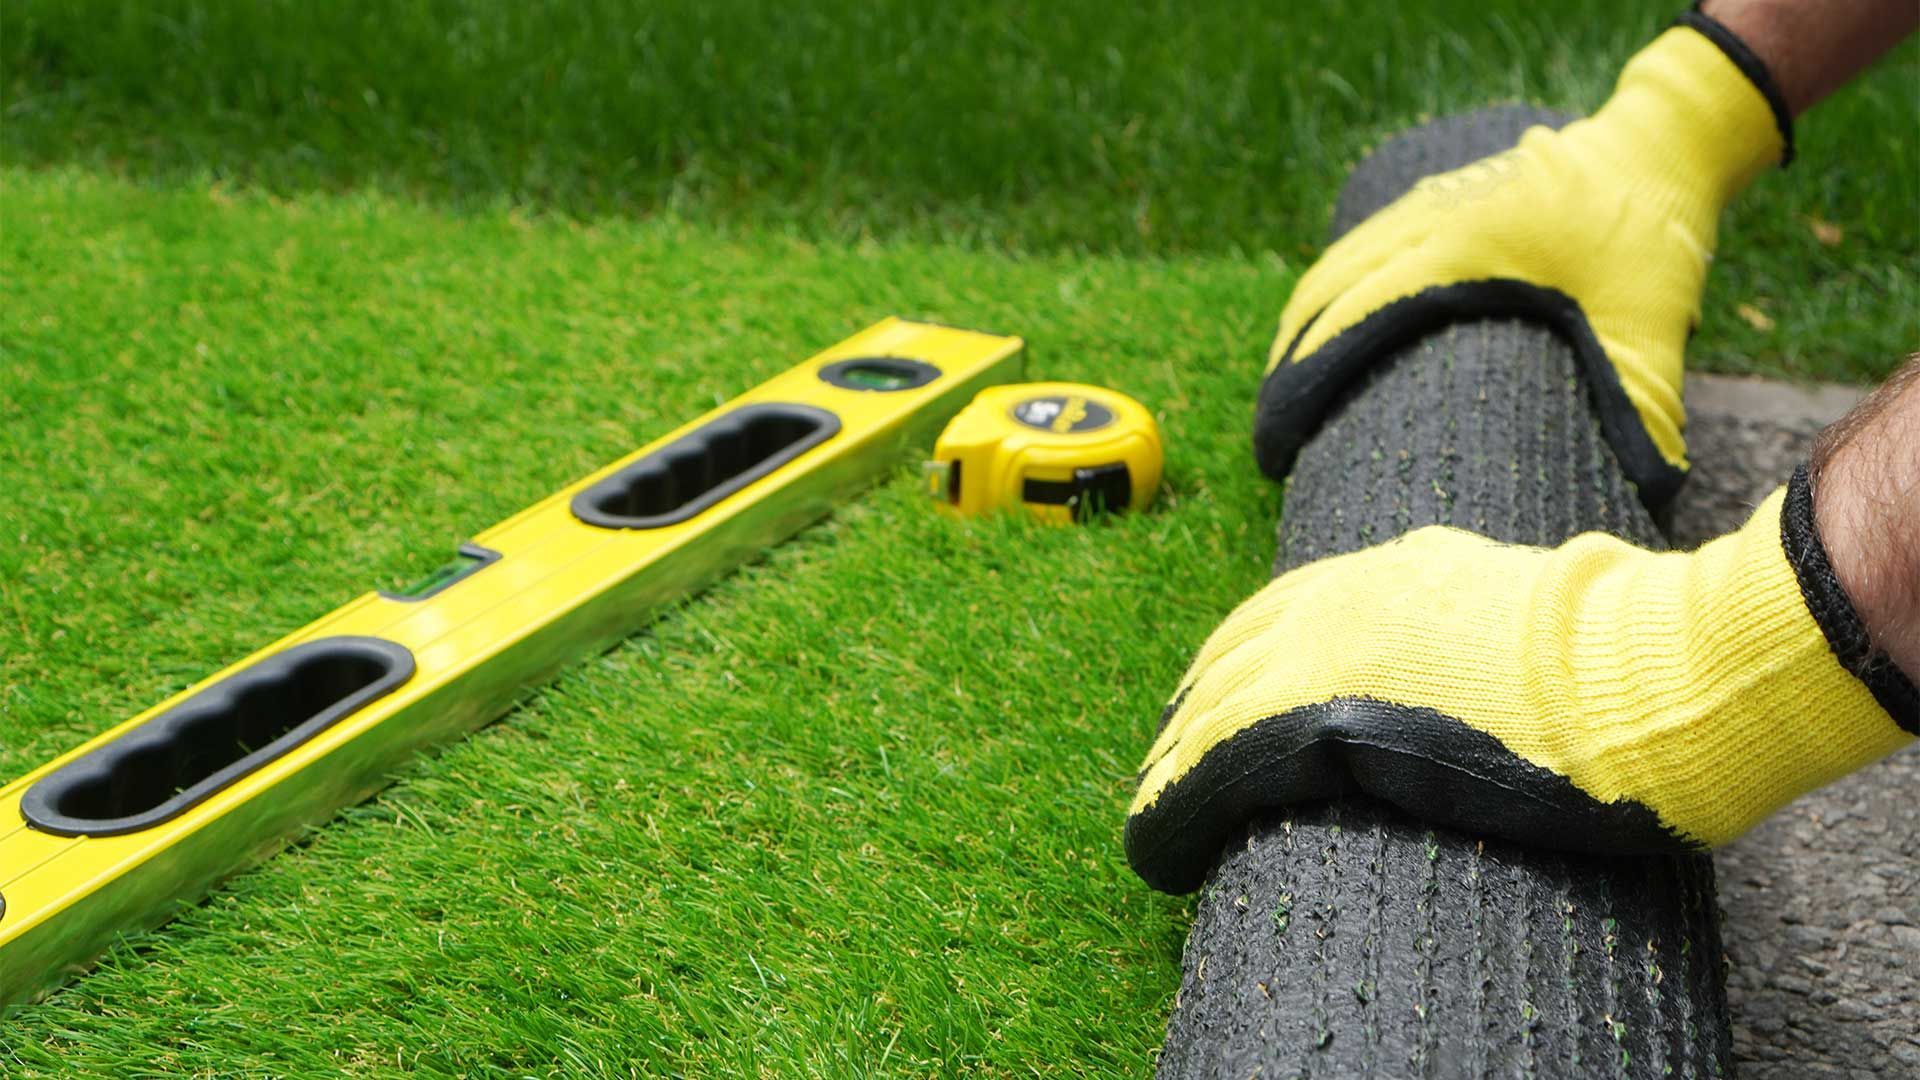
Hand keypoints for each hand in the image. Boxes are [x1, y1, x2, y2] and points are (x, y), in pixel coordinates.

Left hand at [1125, 470, 1914, 893]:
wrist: (1642, 665)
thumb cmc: (1616, 640)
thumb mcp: (1519, 592)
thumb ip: (1466, 598)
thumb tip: (1478, 611)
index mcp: (1386, 572)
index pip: (1277, 617)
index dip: (1239, 666)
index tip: (1217, 704)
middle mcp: (1336, 599)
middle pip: (1228, 659)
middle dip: (1196, 713)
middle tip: (1171, 762)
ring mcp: (1320, 654)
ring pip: (1210, 711)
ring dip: (1175, 765)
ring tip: (1152, 812)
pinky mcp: (1315, 717)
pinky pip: (1215, 760)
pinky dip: (1177, 800)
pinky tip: (1155, 838)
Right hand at [1255, 23, 1788, 508]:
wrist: (1660, 145)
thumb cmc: (1653, 240)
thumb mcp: (1651, 330)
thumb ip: (1642, 409)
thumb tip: (1647, 492)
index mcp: (1467, 250)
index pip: (1358, 313)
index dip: (1309, 377)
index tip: (1282, 436)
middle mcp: (1433, 216)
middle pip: (1329, 287)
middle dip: (1290, 360)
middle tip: (1272, 432)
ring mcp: (1431, 199)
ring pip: (1338, 260)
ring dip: (1303, 322)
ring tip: (1283, 388)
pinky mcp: (1438, 195)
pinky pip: (1362, 243)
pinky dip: (1332, 286)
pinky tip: (1322, 327)